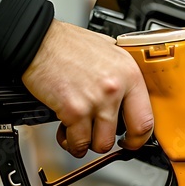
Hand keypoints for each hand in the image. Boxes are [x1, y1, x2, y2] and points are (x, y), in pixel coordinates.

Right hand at [22, 21, 153, 156]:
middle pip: (132, 134)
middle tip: (109, 141)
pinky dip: (71, 143)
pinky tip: (67, 133)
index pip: (148, 116)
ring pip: (102, 143)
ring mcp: (96, 100)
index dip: (141, 135)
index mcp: (129, 73)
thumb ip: (120, 72)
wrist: (37, 42)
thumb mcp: (107, 49)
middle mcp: (116, 88)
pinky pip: (78, 141)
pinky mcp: (73, 110)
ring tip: (82, 134)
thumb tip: (128, 90)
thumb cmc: (66, 44)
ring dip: (90, 143)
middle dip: (120, 143)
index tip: (134, 138)